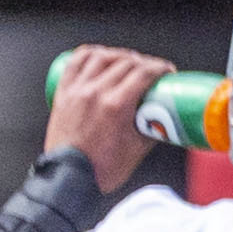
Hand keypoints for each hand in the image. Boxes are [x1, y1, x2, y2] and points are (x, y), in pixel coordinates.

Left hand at [43, 45, 176, 192]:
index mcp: (116, 106)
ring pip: (101, 56)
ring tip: (128, 61)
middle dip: (144, 62)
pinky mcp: (65, 91)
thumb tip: (162, 118)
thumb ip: (151, 129)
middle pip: (125, 62)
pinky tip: (101, 56)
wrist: (70, 177)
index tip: (167, 70)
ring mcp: (78, 90)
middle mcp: (96, 93)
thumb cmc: (100, 169)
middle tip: (153, 70)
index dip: (159, 67)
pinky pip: (77, 61)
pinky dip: (91, 54)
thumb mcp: (137, 149)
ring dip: (119, 54)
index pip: (143, 73)